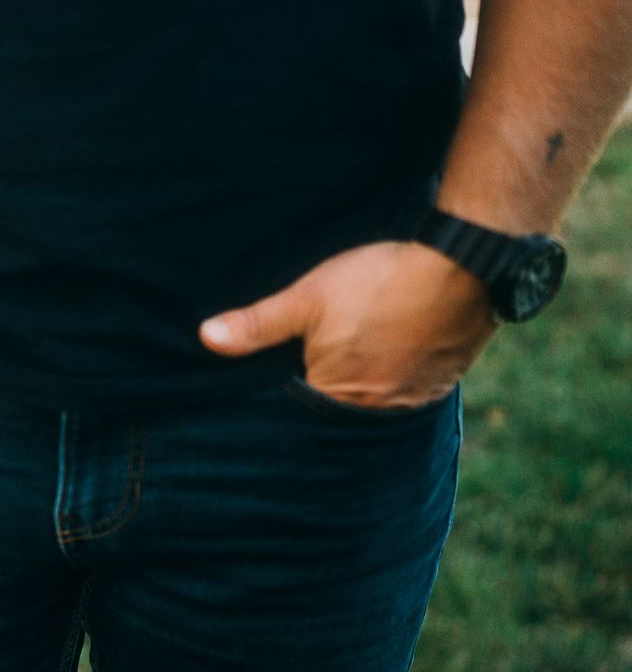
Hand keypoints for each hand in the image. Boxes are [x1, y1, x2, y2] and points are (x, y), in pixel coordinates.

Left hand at [200, 240, 496, 407]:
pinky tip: (389, 354)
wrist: (464, 261)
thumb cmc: (379, 279)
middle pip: (339, 409)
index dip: (289, 392)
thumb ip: (257, 324)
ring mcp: (416, 398)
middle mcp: (380, 409)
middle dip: (326, 389)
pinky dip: (395, 377)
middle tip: (324, 359)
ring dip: (362, 385)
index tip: (284, 373)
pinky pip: (409, 391)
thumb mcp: (307, 297)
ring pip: (375, 400)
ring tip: (357, 356)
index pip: (300, 410)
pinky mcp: (444, 381)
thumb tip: (206, 338)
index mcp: (338, 396)